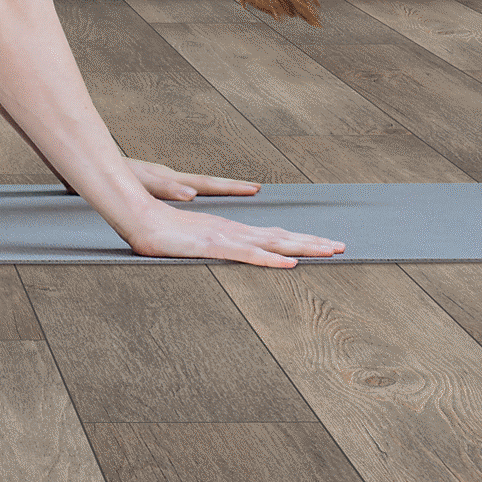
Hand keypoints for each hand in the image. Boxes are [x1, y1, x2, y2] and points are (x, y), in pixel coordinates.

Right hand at [124, 199, 344, 267]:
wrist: (138, 217)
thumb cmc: (161, 231)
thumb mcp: (193, 242)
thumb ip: (212, 246)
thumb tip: (230, 253)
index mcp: (232, 232)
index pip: (274, 237)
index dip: (300, 240)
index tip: (324, 244)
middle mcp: (235, 232)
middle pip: (281, 237)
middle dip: (313, 242)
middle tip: (342, 246)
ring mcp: (226, 238)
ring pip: (272, 244)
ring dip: (302, 247)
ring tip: (329, 250)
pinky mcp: (214, 246)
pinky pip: (247, 255)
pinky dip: (271, 260)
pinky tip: (288, 264)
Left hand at [127, 158, 260, 201]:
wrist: (94, 168)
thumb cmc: (114, 175)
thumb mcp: (142, 183)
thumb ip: (166, 188)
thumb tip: (191, 194)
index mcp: (170, 179)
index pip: (208, 183)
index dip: (231, 187)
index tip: (254, 188)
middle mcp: (170, 177)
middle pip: (206, 181)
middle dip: (231, 186)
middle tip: (256, 188)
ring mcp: (162, 179)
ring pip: (196, 183)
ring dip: (215, 188)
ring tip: (238, 191)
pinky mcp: (153, 183)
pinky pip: (181, 186)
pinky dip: (195, 190)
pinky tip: (196, 198)